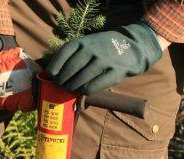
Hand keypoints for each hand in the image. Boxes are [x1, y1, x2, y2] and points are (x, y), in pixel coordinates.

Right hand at [0, 34, 40, 111]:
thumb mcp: (31, 67)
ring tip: (2, 84)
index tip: (26, 96)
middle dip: (14, 100)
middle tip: (12, 88)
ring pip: (1, 105)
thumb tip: (50, 83)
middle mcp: (9, 101)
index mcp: (22, 95)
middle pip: (13, 107)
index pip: (27, 107)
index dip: (27, 102)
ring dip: (1, 98)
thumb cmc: (14, 59)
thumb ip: (38, 78)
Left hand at [47, 23, 162, 94]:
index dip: (54, 66)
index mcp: (84, 42)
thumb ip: (74, 55)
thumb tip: (54, 73)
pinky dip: (84, 91)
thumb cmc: (103, 50)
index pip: (63, 54)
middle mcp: (92, 49)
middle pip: (69, 70)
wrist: (132, 48)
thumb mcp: (89, 44)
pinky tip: (83, 92)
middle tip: (61, 86)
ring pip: (80, 80)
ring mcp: (104, 61)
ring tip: (70, 90)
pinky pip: (92, 87)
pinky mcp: (114, 73)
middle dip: (62, 81)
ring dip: (72, 88)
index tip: (51, 75)